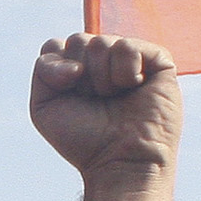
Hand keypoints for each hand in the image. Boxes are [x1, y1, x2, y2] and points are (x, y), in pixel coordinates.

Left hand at [29, 34, 182, 181]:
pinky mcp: (157, 62)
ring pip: (101, 43)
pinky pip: (128, 47)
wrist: (120, 161)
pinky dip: (125, 71)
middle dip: (79, 76)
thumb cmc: (84, 138)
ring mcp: (130, 60)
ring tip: (115, 98)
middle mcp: (103, 61)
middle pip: (77, 40)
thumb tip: (76, 59)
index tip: (66, 92)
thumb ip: (43, 69)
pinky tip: (134, 88)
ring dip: (101, 78)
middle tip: (95, 100)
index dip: (54, 68)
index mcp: (77, 68)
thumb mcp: (44, 106)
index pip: (55, 45)